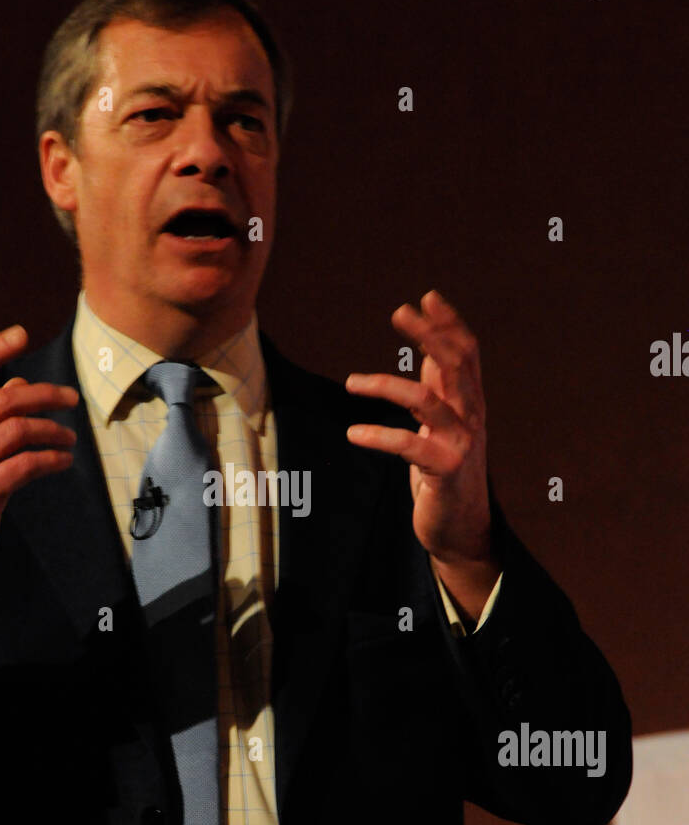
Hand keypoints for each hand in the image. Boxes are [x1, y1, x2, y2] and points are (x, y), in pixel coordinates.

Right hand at [0, 325, 78, 634]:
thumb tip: (19, 385)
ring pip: (19, 429)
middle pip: (5, 399)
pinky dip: (53, 459)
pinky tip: (64, 462)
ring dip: (54, 431)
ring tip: (70, 439)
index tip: (22, 334)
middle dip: (46, 394)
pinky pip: (27, 465)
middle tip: (72, 399)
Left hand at [345, 290, 498, 618]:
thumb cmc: (445, 472)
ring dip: (386, 385)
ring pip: (427, 400)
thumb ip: (439, 389)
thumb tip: (428, 351)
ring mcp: (461, 444)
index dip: (449, 324)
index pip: (467, 353)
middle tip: (399, 311)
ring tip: (351, 383)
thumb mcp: (441, 425)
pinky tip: (352, 434)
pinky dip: (378, 436)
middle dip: (428, 335)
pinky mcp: (445, 471)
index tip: (426, 297)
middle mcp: (472, 418)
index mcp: (470, 403)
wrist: (460, 527)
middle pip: (456, 364)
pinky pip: (409, 446)